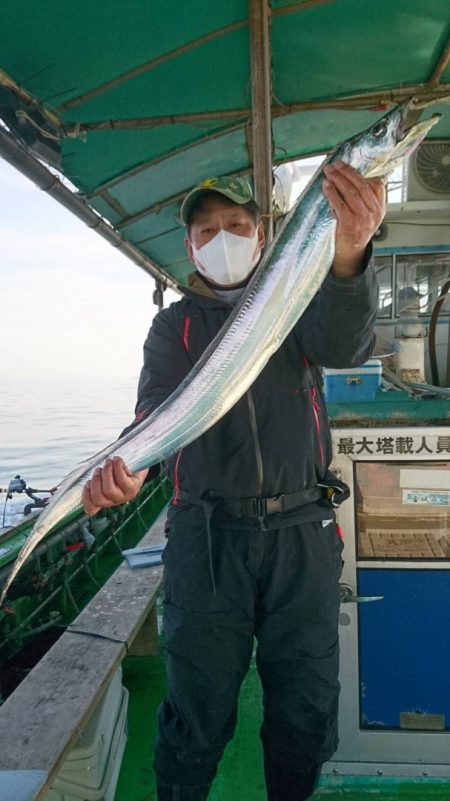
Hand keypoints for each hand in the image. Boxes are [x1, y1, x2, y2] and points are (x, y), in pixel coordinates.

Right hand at [82, 457, 148, 515]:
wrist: (140, 463)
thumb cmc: (120, 469)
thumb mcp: (107, 474)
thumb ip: (97, 478)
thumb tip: (88, 476)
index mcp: (105, 499)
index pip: (91, 508)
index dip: (86, 498)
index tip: (87, 483)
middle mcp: (114, 501)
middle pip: (99, 498)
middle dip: (96, 481)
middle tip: (99, 468)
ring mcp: (124, 496)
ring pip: (109, 490)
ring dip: (106, 473)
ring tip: (108, 462)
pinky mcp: (133, 488)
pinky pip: (121, 480)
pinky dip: (117, 468)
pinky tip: (117, 461)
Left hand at [322, 160, 385, 276]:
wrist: (350, 254)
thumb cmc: (355, 232)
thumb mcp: (367, 215)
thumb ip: (365, 199)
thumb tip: (350, 178)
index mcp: (380, 208)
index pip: (377, 185)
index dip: (361, 173)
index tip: (348, 166)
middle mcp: (374, 213)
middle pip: (361, 185)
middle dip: (347, 172)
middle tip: (335, 165)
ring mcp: (363, 219)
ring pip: (351, 192)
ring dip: (338, 179)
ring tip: (329, 172)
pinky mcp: (350, 225)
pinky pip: (340, 204)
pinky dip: (332, 193)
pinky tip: (327, 186)